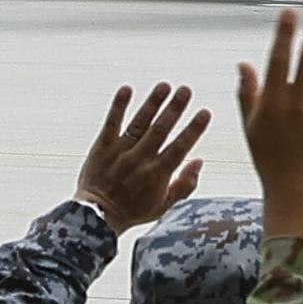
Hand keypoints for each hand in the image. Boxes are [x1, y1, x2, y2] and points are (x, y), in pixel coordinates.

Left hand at [74, 82, 206, 231]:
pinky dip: (118, 106)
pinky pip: (111, 124)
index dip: (193, 129)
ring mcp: (120, 152)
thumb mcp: (164, 205)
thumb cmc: (134, 211)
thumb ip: (185, 184)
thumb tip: (199, 160)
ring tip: (164, 86)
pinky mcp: (102, 147)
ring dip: (152, 103)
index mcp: (157, 174)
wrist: (97, 217)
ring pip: (139, 123)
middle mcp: (140, 160)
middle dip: (174, 109)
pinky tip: (127, 89)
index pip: (179, 147)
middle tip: (186, 90)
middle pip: (160, 130)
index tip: (205, 112)